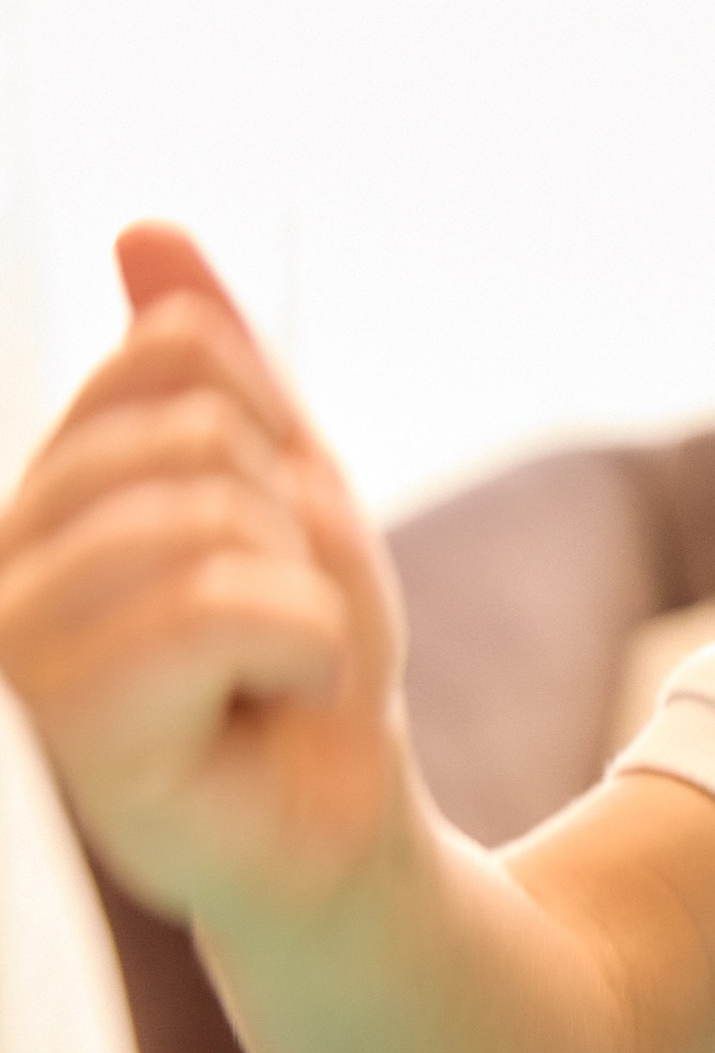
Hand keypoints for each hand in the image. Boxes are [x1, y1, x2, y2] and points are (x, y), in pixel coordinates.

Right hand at [0, 225, 410, 927]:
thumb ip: (213, 361)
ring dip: (302, 594)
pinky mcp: (71, 727)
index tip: (276, 534)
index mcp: (46, 493)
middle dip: (293, 521)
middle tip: (287, 618)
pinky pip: (218, 607)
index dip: (274, 434)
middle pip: (190, 433)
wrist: (342, 824)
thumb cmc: (307, 668)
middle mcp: (4, 562)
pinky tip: (283, 700)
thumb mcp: (286, 483)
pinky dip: (304, 645)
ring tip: (281, 667)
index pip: (169, 357)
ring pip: (204, 518)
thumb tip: (144, 229)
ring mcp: (22, 647)